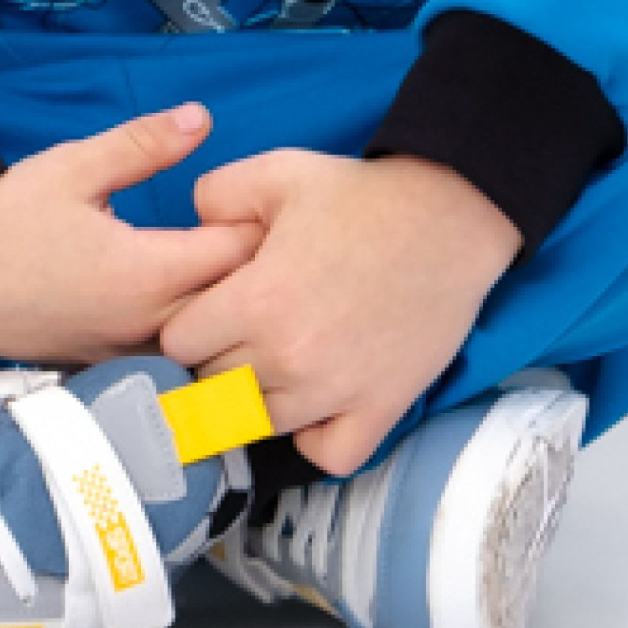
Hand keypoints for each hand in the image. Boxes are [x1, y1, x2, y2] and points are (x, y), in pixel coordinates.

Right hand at [0, 102, 262, 365]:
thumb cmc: (6, 218)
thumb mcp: (74, 165)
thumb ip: (144, 144)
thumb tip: (202, 117)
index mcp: (145, 272)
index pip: (237, 257)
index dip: (259, 227)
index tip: (263, 203)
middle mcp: (146, 326)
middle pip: (235, 308)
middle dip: (257, 273)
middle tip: (261, 233)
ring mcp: (129, 355)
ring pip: (207, 342)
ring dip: (226, 308)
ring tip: (234, 271)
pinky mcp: (111, 368)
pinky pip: (173, 358)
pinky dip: (195, 335)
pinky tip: (194, 304)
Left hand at [157, 151, 522, 476]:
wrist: (448, 217)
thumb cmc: (360, 195)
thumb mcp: (275, 172)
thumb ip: (214, 196)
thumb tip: (190, 229)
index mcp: (256, 301)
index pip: (179, 344)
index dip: (188, 322)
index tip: (209, 307)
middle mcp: (288, 357)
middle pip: (213, 387)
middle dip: (216, 358)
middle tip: (240, 330)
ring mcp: (335, 390)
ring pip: (259, 425)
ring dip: (257, 397)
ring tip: (274, 361)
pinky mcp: (380, 408)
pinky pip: (328, 455)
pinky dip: (315, 436)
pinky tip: (315, 402)